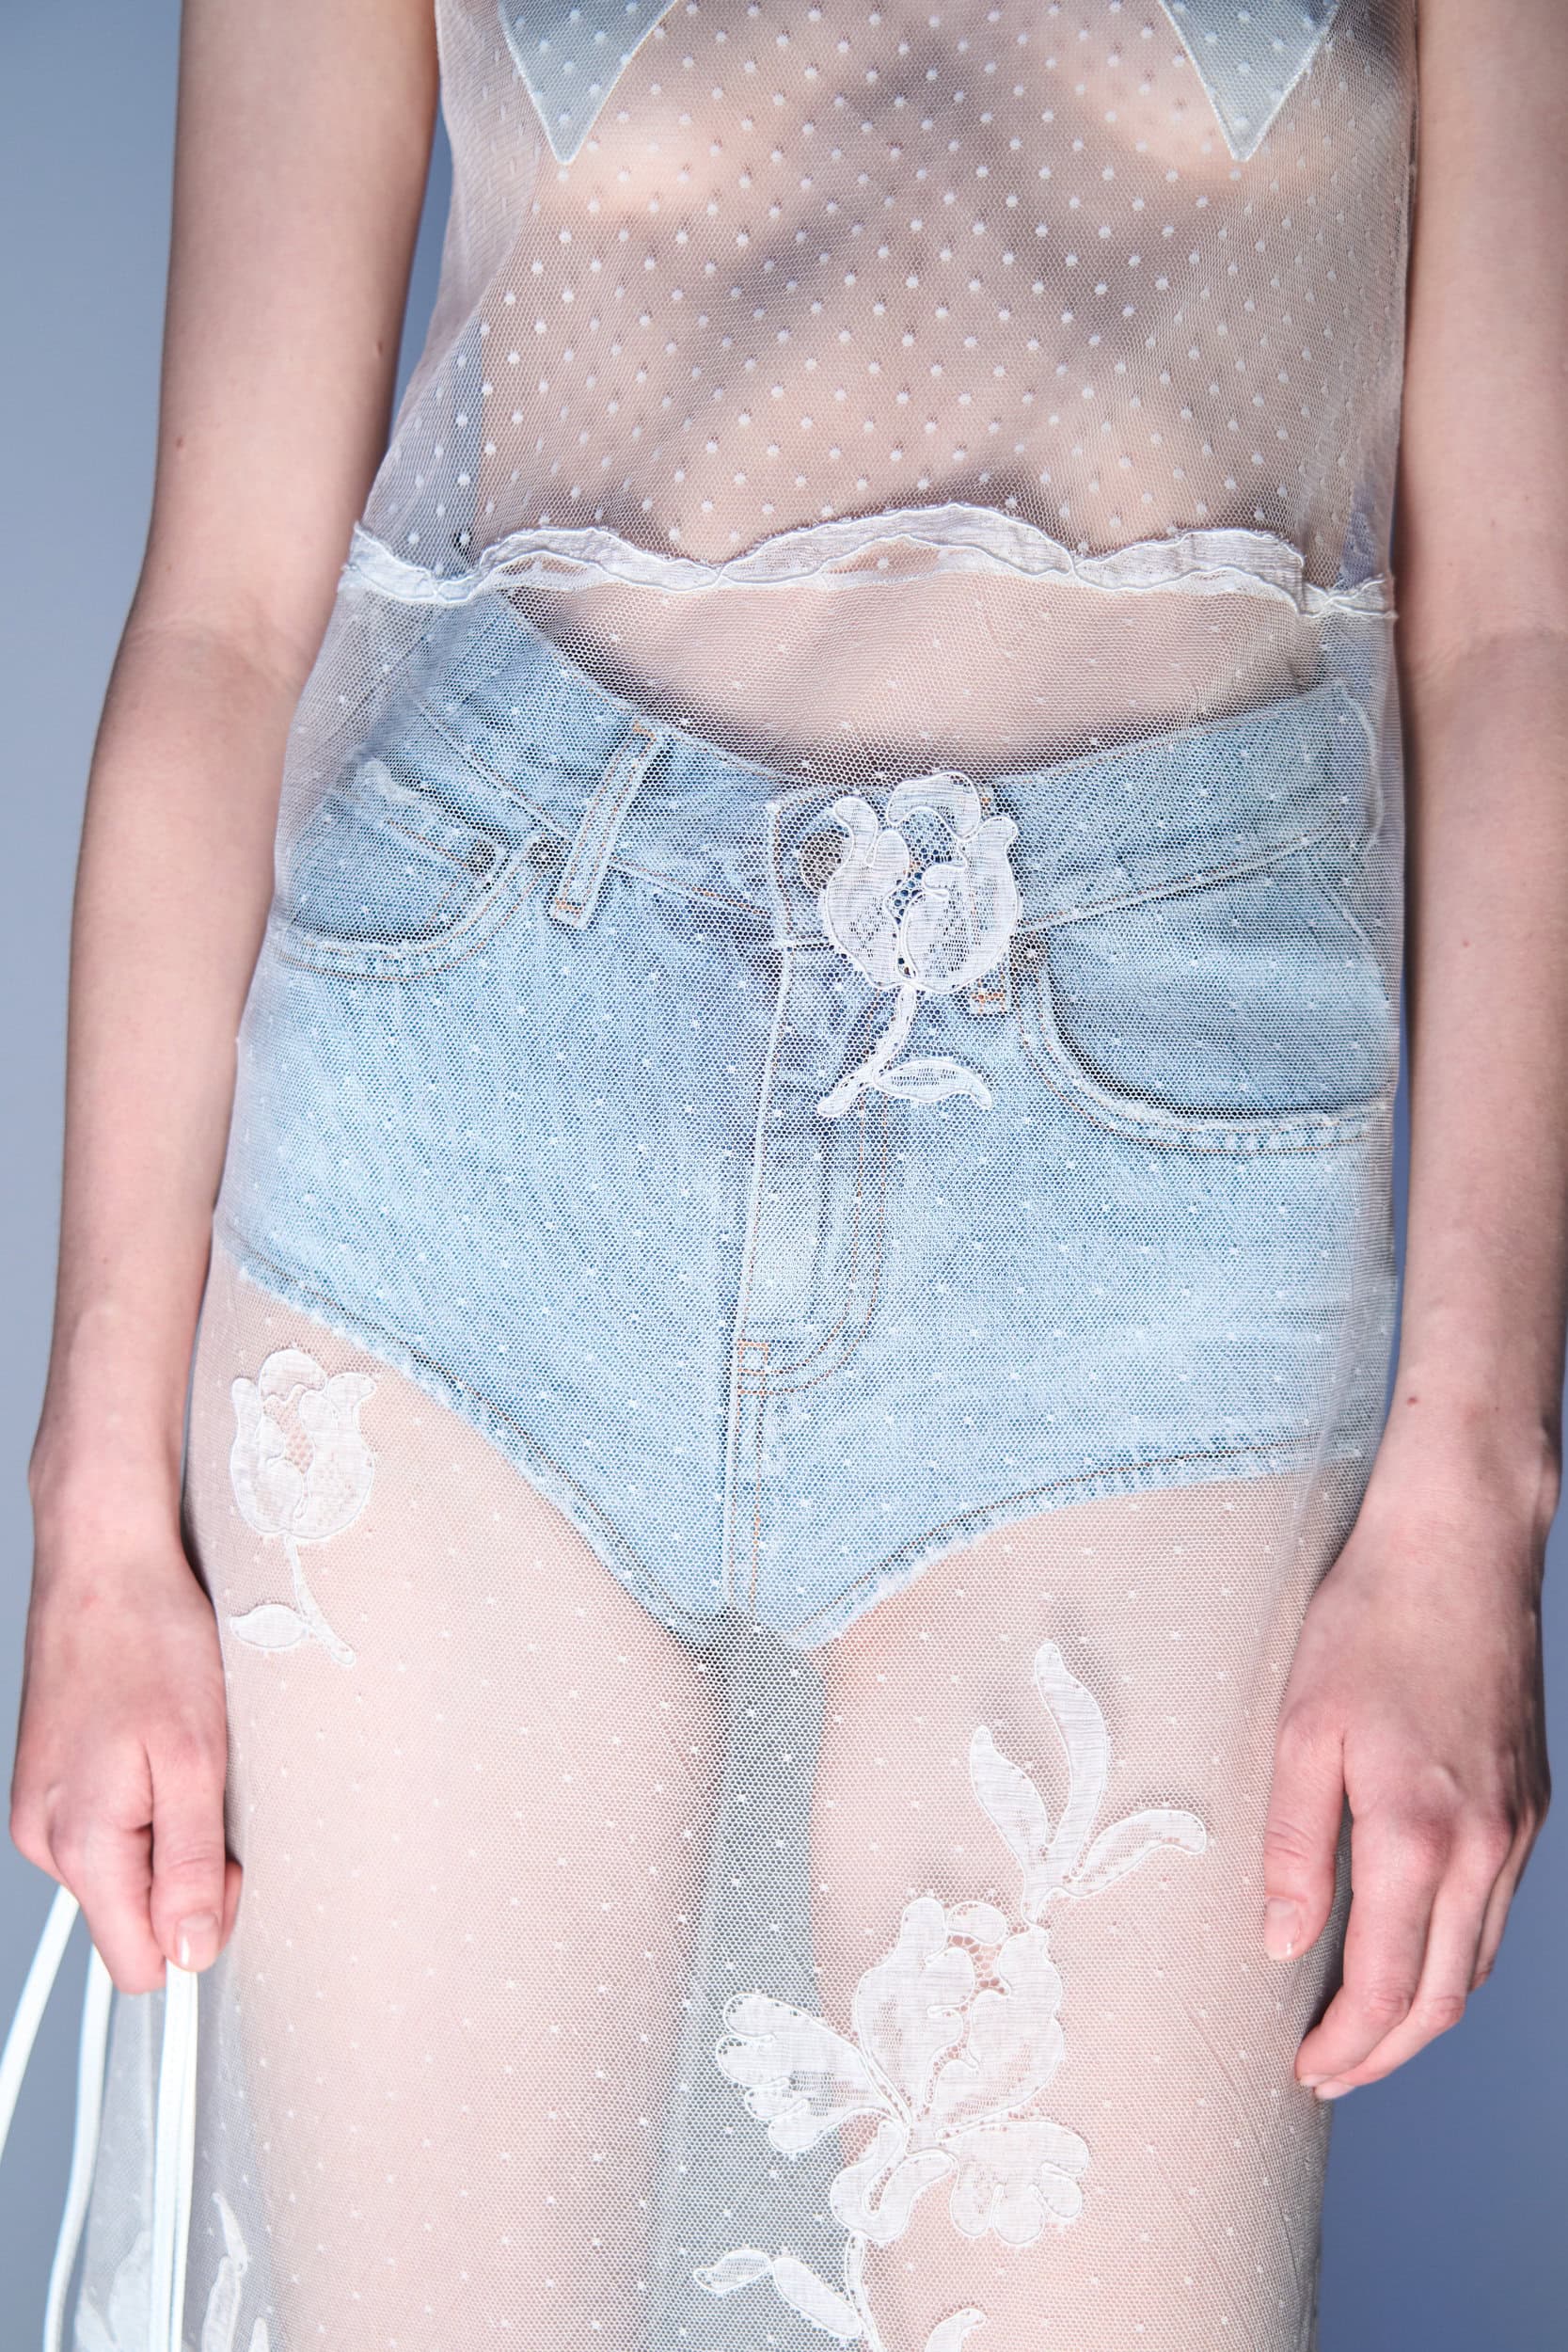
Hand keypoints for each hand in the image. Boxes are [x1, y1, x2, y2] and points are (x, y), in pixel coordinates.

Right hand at [10, 1503, 241, 1993]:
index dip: (199, 1929)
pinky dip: (144, 1804)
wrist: (104, 1565)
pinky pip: (108, 1832)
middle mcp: (46, 1840)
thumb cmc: (150, 1642)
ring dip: (167, 1833)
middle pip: (133, 1920)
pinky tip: (153, 1748)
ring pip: (123, 1874)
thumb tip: (192, 1953)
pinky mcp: (49, 1785)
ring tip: (179, 1758)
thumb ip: (193, 1866)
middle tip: (211, 1793)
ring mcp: (41, 1812)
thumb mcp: (197, 1759)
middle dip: (187, 1876)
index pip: (139, 1965)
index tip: (229, 1868)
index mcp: (80, 1843)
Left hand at [1260, 1435, 1551, 2098]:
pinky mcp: (1529, 1804)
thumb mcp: (1300, 1729)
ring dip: (1423, 2013)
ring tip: (1364, 2031)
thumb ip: (1291, 1846)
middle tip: (1329, 2075)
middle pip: (1442, 1997)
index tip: (1304, 2070)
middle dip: (1385, 2053)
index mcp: (1417, 1834)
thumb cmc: (1367, 1624)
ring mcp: (1516, 1829)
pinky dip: (1455, 1956)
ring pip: (1477, 1961)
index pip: (1384, 1986)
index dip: (1345, 2045)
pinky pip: (1496, 1912)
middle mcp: (1482, 1847)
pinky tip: (1413, 1950)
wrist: (1457, 1550)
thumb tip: (1280, 1942)